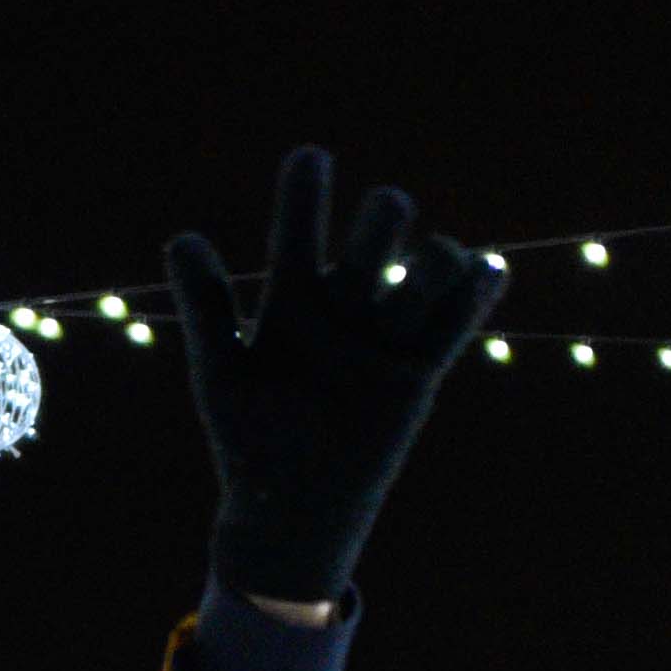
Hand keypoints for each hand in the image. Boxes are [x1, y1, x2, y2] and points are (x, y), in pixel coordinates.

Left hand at [165, 149, 504, 615]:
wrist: (289, 512)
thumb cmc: (247, 441)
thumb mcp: (221, 372)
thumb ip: (207, 307)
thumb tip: (182, 238)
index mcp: (291, 300)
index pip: (297, 230)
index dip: (305, 191)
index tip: (310, 158)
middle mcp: (341, 308)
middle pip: (373, 238)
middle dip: (381, 220)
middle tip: (385, 215)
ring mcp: (382, 339)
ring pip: (419, 275)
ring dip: (432, 257)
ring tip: (433, 256)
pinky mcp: (417, 375)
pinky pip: (453, 328)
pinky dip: (475, 295)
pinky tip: (488, 268)